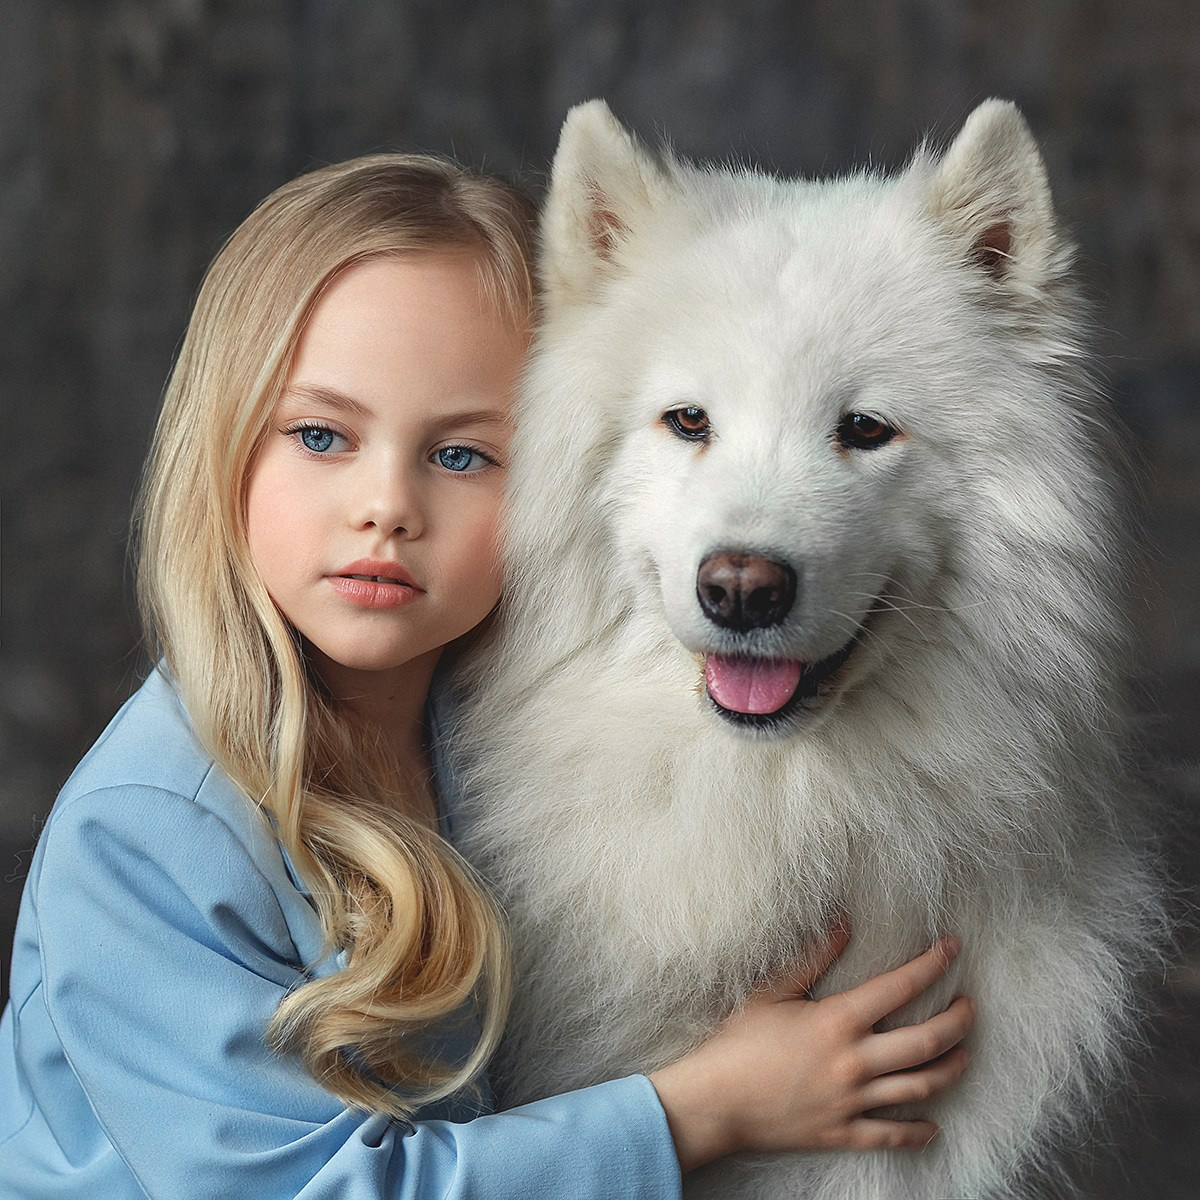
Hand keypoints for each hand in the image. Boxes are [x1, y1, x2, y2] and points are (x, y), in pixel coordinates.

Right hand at [648, 931, 974, 1172]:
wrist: (715, 1101)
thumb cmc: (738, 1041)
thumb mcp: (772, 990)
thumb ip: (813, 955)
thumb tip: (844, 922)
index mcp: (838, 1021)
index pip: (900, 987)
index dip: (932, 965)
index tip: (951, 949)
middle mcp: (854, 1062)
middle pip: (927, 1041)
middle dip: (958, 1022)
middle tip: (971, 1007)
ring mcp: (852, 1101)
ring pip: (921, 1087)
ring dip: (951, 1070)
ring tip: (964, 1055)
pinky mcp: (842, 1132)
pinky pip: (893, 1135)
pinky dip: (919, 1131)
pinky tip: (934, 1125)